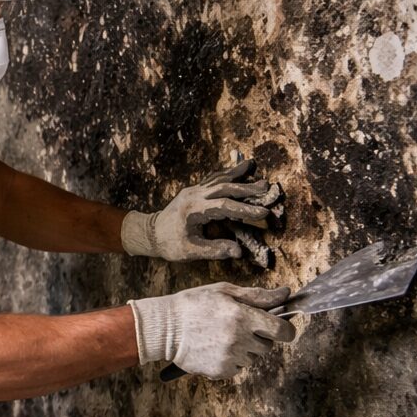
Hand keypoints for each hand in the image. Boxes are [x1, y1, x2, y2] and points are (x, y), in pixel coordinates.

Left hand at [121, 160, 272, 260]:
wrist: (150, 233)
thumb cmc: (169, 244)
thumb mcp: (190, 251)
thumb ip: (214, 250)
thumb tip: (238, 251)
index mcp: (193, 210)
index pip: (224, 207)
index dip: (245, 210)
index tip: (264, 213)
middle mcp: (193, 196)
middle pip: (224, 187)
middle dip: (246, 188)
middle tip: (266, 186)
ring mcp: (192, 191)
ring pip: (218, 179)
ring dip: (237, 174)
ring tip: (253, 164)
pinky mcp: (193, 190)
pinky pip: (212, 178)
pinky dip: (226, 173)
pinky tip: (236, 167)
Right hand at [128, 284, 295, 378]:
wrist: (164, 328)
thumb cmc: (194, 305)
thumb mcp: (225, 291)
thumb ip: (258, 296)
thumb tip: (285, 294)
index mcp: (243, 316)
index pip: (283, 331)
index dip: (284, 330)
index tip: (278, 329)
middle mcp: (239, 339)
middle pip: (267, 347)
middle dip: (258, 338)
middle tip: (237, 328)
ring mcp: (230, 357)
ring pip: (251, 358)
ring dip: (243, 350)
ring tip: (220, 338)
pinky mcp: (220, 371)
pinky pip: (236, 369)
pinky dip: (229, 361)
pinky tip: (213, 349)